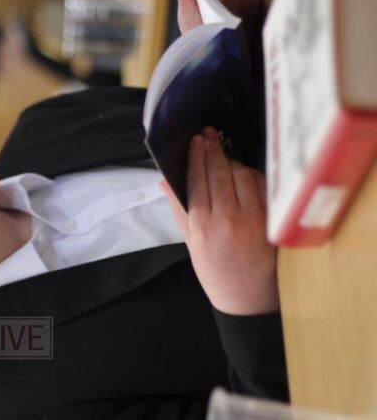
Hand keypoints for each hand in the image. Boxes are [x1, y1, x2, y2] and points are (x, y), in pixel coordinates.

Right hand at [160, 127, 278, 314]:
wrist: (246, 299)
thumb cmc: (215, 271)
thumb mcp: (189, 242)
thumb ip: (178, 208)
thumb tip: (165, 180)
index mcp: (201, 225)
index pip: (197, 179)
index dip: (196, 155)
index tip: (196, 139)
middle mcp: (225, 220)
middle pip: (219, 172)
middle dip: (213, 148)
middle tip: (209, 134)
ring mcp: (251, 220)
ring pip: (242, 175)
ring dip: (233, 161)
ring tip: (225, 155)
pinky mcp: (269, 221)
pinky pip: (261, 187)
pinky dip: (253, 175)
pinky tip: (245, 171)